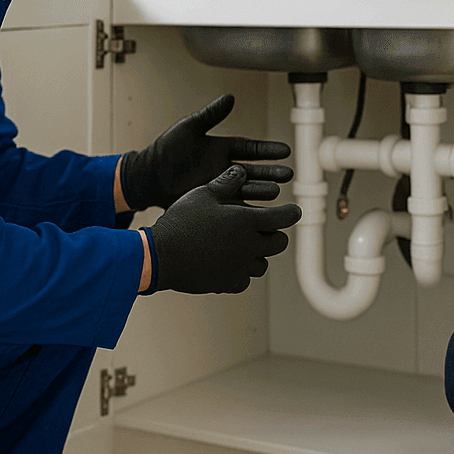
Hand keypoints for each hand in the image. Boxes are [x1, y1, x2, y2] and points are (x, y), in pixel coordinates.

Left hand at [120, 94, 291, 210]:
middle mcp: (225, 168)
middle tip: (289, 174)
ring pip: (246, 189)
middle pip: (254, 171)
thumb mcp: (190, 127)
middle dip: (271, 172)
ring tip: (277, 192)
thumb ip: (211, 115)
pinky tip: (259, 211)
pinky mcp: (212, 202)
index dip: (268, 151)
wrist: (149, 175)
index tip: (286, 151)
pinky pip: (232, 205)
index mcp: (222, 149)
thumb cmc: (167, 148)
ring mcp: (220, 186)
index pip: (251, 149)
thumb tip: (231, 97)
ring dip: (261, 190)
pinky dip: (245, 208)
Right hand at [145, 165, 301, 294]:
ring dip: (259, 255)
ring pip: (263, 264)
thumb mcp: (202, 195)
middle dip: (275, 235)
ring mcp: (239, 267)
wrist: (159, 255)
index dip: (291, 213)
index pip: (284, 218)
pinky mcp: (227, 283)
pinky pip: (244, 280)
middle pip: (279, 243)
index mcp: (246, 222)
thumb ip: (226, 183)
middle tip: (266, 229)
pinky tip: (229, 264)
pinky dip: (241, 273)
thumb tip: (240, 170)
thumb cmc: (181, 221)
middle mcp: (248, 246)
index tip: (294, 211)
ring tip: (245, 246)